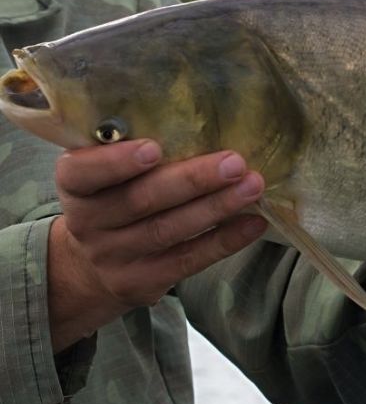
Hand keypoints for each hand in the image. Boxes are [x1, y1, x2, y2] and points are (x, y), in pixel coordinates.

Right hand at [47, 139, 268, 351]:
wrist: (89, 266)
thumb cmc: (113, 198)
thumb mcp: (105, 172)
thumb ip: (131, 149)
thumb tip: (201, 122)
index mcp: (74, 184)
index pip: (84, 173)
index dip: (117, 162)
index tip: (153, 147)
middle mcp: (87, 222)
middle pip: (141, 200)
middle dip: (192, 180)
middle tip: (234, 162)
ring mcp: (113, 256)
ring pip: (168, 230)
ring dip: (217, 207)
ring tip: (252, 185)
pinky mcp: (141, 282)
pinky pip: (187, 260)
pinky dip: (224, 240)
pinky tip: (252, 223)